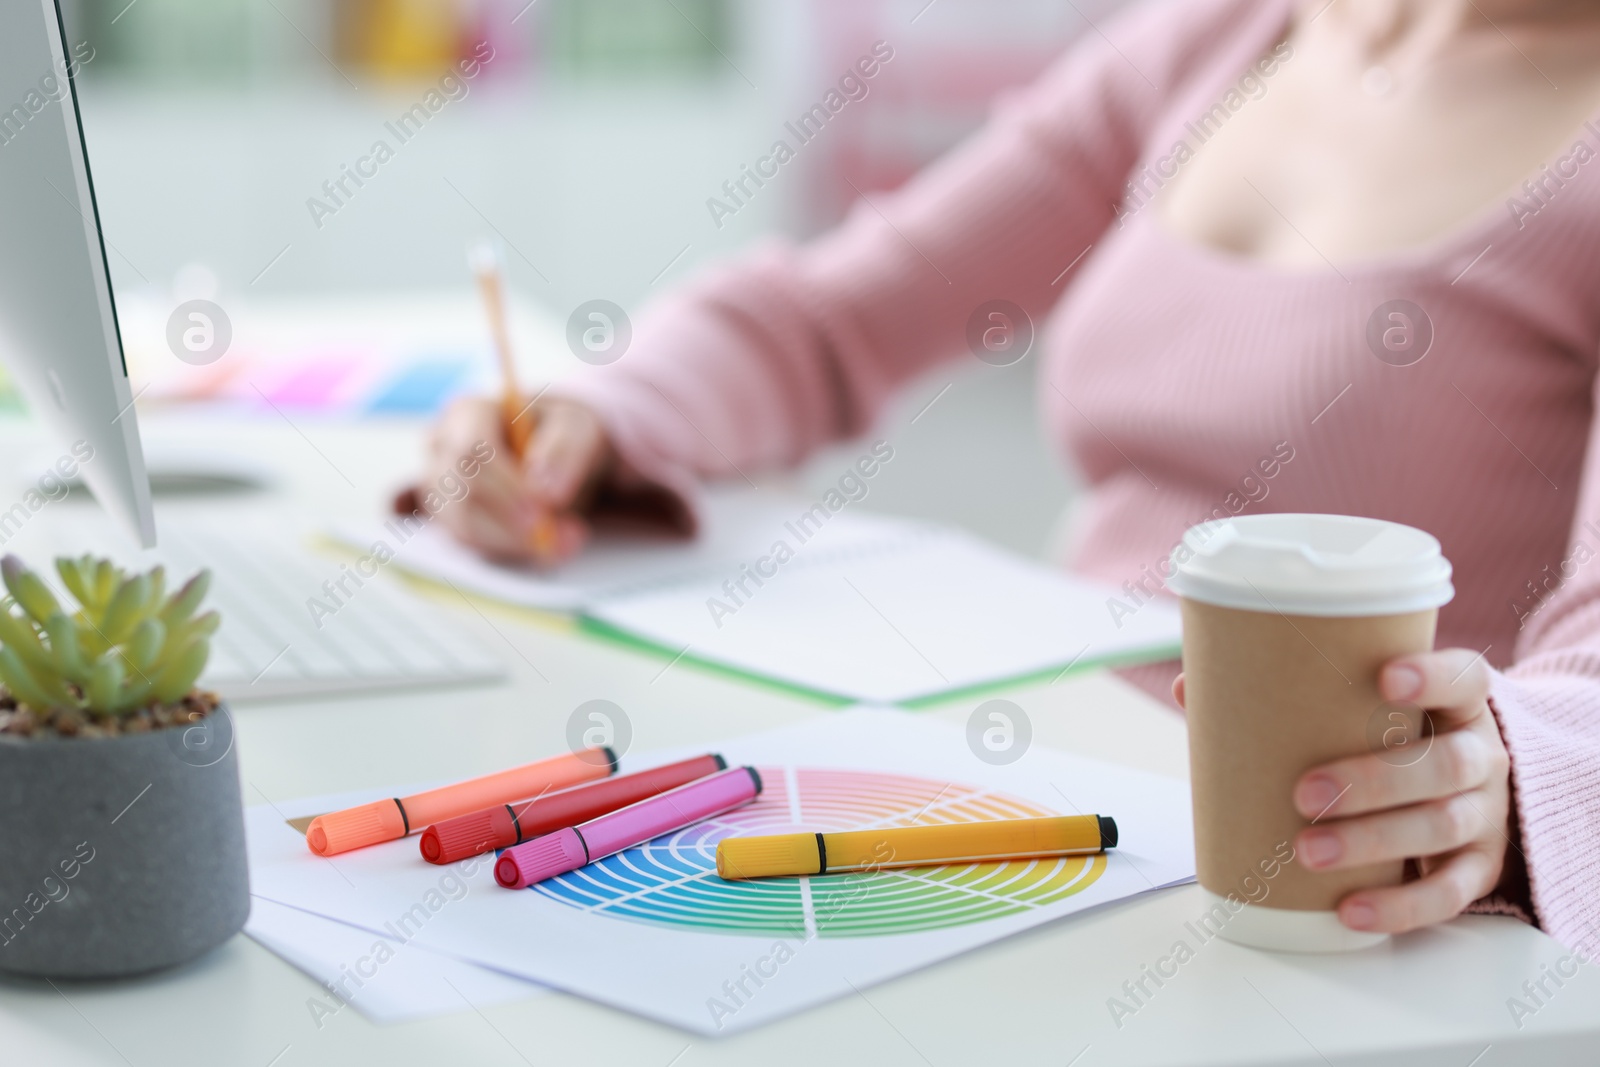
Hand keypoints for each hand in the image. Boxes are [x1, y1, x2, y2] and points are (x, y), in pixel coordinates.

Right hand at [418, 394, 612, 564]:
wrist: (555, 454)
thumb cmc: (559, 432)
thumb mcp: (577, 427)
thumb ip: (564, 450)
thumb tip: (546, 492)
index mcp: (467, 414)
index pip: (470, 451)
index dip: (505, 485)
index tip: (542, 508)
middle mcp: (442, 449)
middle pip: (461, 493)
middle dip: (510, 522)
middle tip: (557, 538)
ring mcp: (441, 487)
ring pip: (463, 526)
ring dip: (515, 543)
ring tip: (566, 541)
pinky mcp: (452, 519)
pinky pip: (472, 544)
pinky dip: (511, 551)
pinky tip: (549, 547)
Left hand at [1173, 649, 1513, 933]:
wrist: (1461, 796)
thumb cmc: (1389, 744)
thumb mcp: (1360, 715)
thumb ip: (1288, 698)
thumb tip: (1190, 687)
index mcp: (1454, 706)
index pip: (1464, 679)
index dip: (1432, 677)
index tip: (1384, 678)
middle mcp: (1481, 757)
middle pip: (1446, 764)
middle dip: (1375, 780)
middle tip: (1305, 794)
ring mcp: (1484, 815)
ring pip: (1443, 826)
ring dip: (1374, 842)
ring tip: (1307, 852)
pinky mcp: (1479, 869)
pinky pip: (1450, 894)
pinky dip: (1400, 906)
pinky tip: (1351, 911)